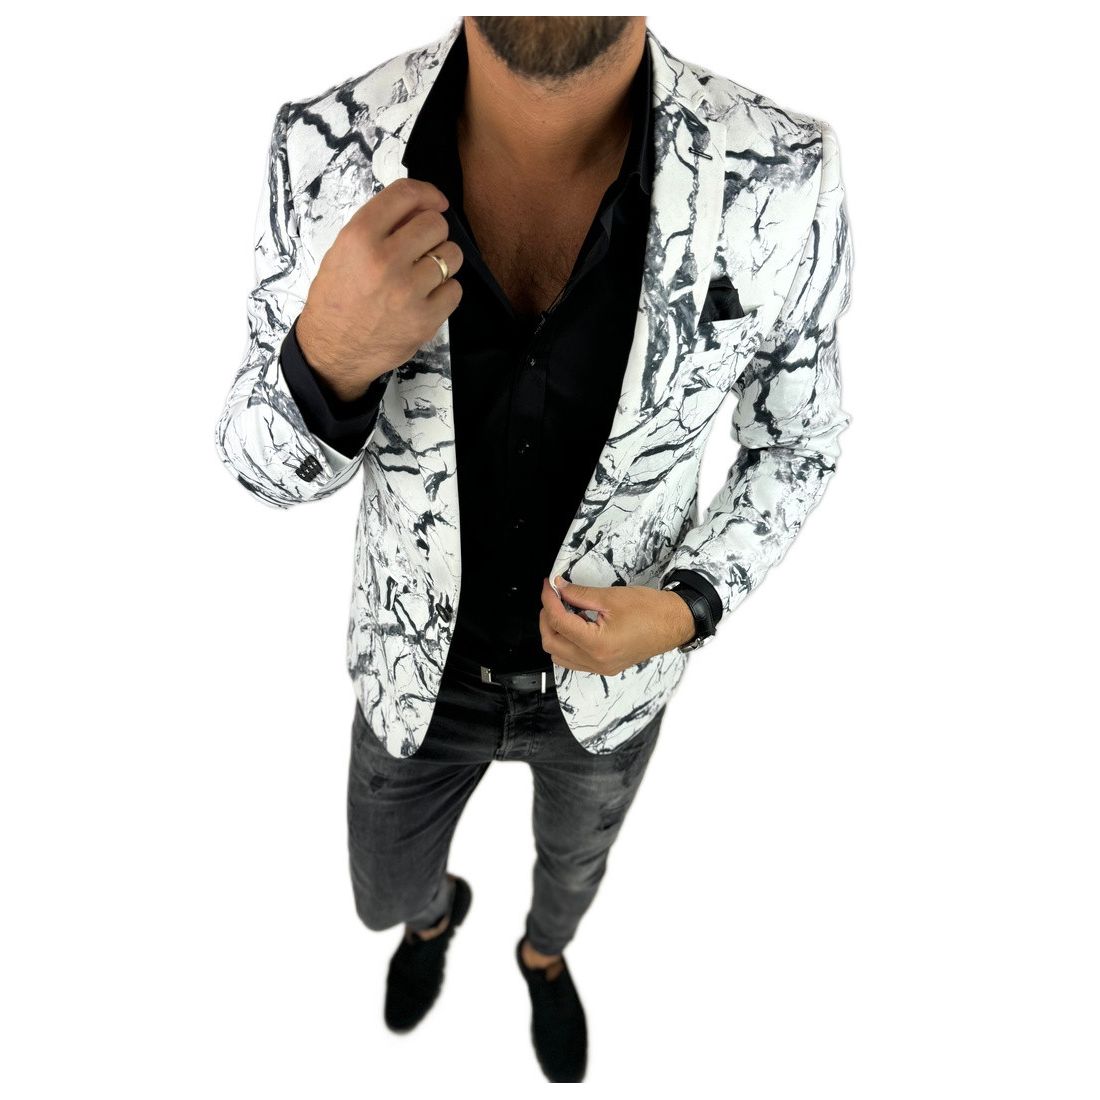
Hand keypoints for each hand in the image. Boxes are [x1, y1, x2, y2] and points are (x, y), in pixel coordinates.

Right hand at [294, 177, 464, 400]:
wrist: (333, 351)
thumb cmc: (337, 299)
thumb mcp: (343, 252)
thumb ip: (380, 227)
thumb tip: (421, 208)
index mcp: (359, 237)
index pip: (406, 195)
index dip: (428, 194)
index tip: (436, 202)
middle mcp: (384, 260)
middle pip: (436, 224)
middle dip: (434, 232)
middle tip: (422, 247)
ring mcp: (407, 291)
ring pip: (452, 256)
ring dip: (443, 261)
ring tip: (424, 273)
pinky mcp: (425, 319)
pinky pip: (455, 290)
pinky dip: (446, 291)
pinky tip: (427, 296)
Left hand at [538, 576, 695, 674]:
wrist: (675, 623)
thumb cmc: (651, 610)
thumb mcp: (611, 597)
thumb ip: (580, 594)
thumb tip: (559, 588)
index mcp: (597, 645)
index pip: (559, 622)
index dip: (549, 600)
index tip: (548, 586)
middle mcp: (597, 662)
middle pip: (552, 643)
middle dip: (546, 618)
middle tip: (551, 597)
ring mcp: (601, 667)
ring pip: (560, 655)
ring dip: (555, 632)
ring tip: (563, 610)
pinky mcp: (606, 667)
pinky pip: (574, 660)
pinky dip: (568, 642)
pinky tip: (576, 624)